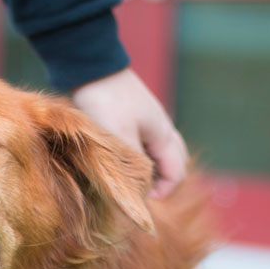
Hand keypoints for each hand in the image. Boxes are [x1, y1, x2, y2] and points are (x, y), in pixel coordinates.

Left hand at [71, 68, 187, 197]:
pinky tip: (120, 164)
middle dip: (160, 183)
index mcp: (164, 136)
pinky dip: (139, 160)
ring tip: (127, 182)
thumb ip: (133, 166)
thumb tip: (140, 193)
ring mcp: (149, 123)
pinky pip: (145, 146)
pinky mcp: (133, 119)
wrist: (93, 67)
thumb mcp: (120, 138)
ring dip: (148, 172)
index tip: (139, 201)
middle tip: (136, 194)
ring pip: (159, 155)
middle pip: (173, 165)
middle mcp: (162, 130)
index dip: (163, 192)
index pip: (177, 174)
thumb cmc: (106, 103)